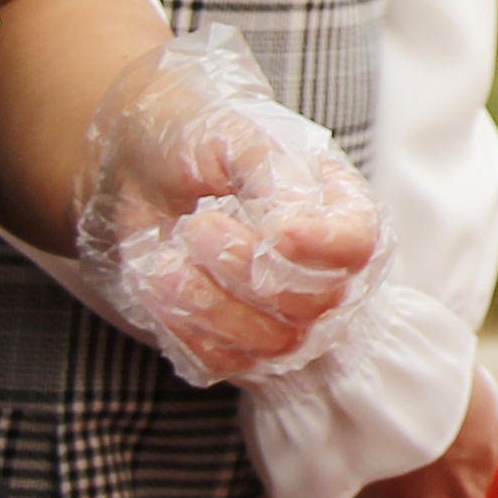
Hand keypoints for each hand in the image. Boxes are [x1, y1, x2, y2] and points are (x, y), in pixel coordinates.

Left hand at [75, 30, 394, 393]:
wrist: (140, 163)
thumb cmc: (201, 141)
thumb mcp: (238, 135)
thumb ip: (273, 175)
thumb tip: (291, 231)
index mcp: (340, 208)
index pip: (357, 245)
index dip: (323, 246)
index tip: (277, 230)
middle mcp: (325, 271)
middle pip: (315, 303)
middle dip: (244, 267)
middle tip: (197, 223)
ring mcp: (285, 317)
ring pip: (272, 342)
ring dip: (208, 300)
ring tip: (170, 254)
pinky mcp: (237, 347)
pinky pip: (223, 362)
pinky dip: (184, 325)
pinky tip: (164, 279)